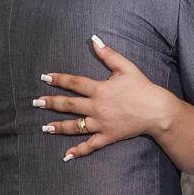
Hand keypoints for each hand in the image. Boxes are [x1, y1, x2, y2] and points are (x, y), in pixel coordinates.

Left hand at [35, 35, 180, 160]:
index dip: (58, 80)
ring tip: (44, 127)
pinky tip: (66, 155)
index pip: (73, 83)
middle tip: (36, 102)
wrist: (158, 111)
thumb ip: (108, 54)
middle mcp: (97, 107)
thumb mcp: (126, 67)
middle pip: (68, 105)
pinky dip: (78, 151)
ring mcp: (101, 124)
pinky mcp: (108, 136)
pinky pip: (90, 145)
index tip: (44, 78)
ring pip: (75, 126)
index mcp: (100, 89)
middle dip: (50, 103)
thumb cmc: (142, 87)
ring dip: (58, 127)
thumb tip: (94, 39)